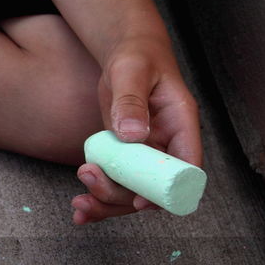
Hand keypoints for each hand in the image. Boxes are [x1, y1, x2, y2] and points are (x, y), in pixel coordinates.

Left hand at [72, 37, 201, 224]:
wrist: (127, 55)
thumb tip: (134, 134)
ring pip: (133, 192)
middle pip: (155, 188)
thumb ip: (132, 101)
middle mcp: (167, 144)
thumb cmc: (137, 57)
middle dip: (123, 197)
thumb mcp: (131, 72)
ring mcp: (146, 154)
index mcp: (181, 124)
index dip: (167, 190)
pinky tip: (79, 209)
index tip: (139, 201)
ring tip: (78, 203)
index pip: (186, 167)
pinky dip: (98, 197)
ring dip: (107, 203)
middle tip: (89, 184)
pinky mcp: (126, 156)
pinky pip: (117, 184)